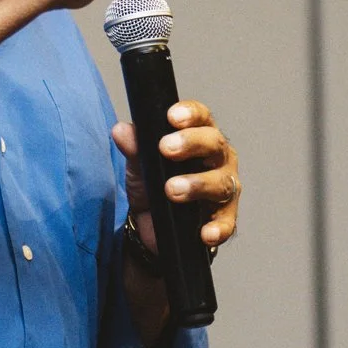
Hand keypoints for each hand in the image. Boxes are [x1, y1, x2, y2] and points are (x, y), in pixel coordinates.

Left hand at [112, 99, 241, 254]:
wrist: (151, 224)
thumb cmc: (154, 183)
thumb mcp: (139, 163)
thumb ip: (134, 147)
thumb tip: (121, 130)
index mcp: (200, 136)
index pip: (202, 117)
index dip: (190, 113)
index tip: (172, 117)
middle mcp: (218, 159)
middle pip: (214, 144)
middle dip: (191, 143)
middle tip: (166, 148)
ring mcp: (224, 188)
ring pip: (221, 182)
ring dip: (197, 184)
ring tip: (172, 190)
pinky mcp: (223, 218)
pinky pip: (227, 223)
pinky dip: (218, 228)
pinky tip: (205, 233)